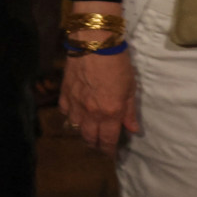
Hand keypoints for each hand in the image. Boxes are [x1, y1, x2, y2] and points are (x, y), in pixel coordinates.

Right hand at [59, 8, 139, 152]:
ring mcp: (75, 103)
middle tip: (100, 145)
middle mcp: (90, 113)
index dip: (109, 151)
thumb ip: (129, 111)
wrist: (94, 42)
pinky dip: (70, 116)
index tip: (111, 154)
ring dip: (82, 132)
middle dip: (95, 145)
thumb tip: (132, 129)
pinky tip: (75, 113)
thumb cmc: (117, 62)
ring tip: (88, 131)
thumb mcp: (130, 87)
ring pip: (75, 127)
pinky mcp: (64, 93)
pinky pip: (64, 112)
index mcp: (110, 113)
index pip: (107, 140)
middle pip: (89, 138)